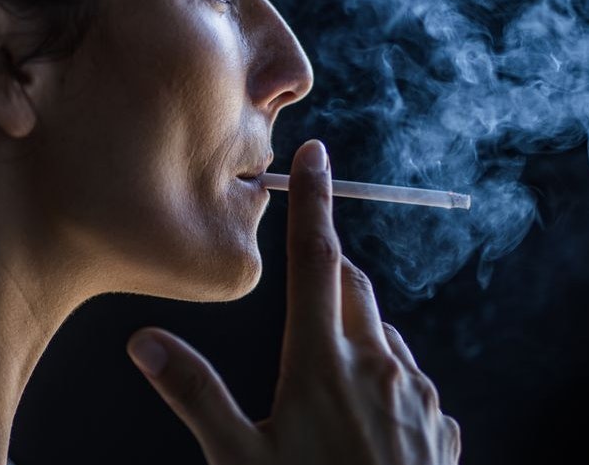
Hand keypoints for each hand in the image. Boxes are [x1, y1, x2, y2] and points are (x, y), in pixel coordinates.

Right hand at [126, 139, 460, 464]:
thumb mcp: (241, 459)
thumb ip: (195, 395)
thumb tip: (147, 340)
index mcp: (325, 361)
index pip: (319, 259)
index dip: (316, 202)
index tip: (318, 154)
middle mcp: (381, 365)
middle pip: (355, 290)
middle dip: (331, 271)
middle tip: (308, 278)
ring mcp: (419, 397)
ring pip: (385, 335)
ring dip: (358, 329)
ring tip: (326, 369)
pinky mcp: (441, 429)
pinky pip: (411, 382)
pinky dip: (386, 378)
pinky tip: (365, 418)